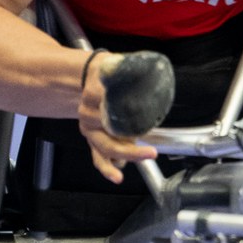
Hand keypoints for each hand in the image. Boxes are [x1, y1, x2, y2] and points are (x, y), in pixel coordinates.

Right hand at [76, 50, 158, 182]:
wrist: (90, 77)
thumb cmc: (109, 74)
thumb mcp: (119, 66)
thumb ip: (133, 71)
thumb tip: (153, 73)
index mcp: (94, 94)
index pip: (107, 108)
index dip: (121, 114)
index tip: (140, 119)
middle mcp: (89, 113)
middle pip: (107, 133)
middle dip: (129, 146)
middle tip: (151, 151)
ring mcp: (90, 128)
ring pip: (103, 147)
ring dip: (123, 157)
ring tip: (140, 162)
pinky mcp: (93, 138)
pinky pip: (98, 156)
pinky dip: (107, 167)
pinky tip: (117, 176)